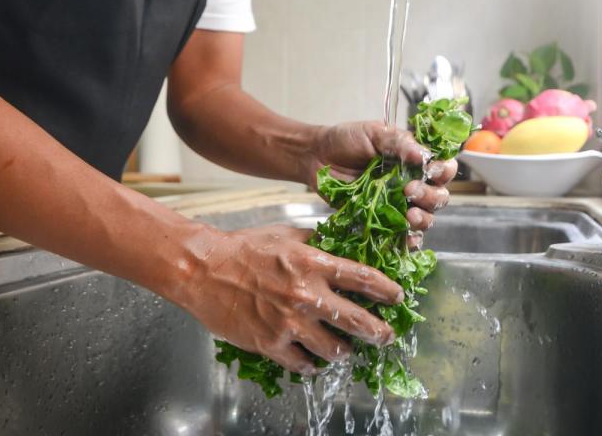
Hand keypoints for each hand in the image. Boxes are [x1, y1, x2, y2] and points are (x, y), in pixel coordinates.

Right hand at [178, 225, 403, 373]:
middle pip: (358, 321)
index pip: (363, 278)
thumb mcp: (286, 235)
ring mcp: (289, 323)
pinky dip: (312, 366)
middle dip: (379, 332)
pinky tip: (315, 363)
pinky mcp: (270, 343)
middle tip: (387, 337)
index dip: (386, 290)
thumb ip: (317, 241)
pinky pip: (301, 364)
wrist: (203, 269)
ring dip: (346, 352)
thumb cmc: (243, 248)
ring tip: (347, 352)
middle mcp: (306, 295)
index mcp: (313, 264)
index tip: (398, 297)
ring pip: (334, 349)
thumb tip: (342, 241)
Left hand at [308, 122, 457, 234]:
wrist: (317, 156)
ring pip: (426, 218)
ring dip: (423, 219)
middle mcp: (413, 183)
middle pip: (439, 197)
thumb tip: (423, 156)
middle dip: (431, 197)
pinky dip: (409, 240)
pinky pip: (403, 235)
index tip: (430, 171)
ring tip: (408, 215)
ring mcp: (399, 204)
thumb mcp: (374, 133)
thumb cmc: (346, 140)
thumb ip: (399, 142)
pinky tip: (405, 236)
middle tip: (410, 190)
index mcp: (415, 160)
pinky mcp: (383, 220)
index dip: (443, 171)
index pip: (443, 168)